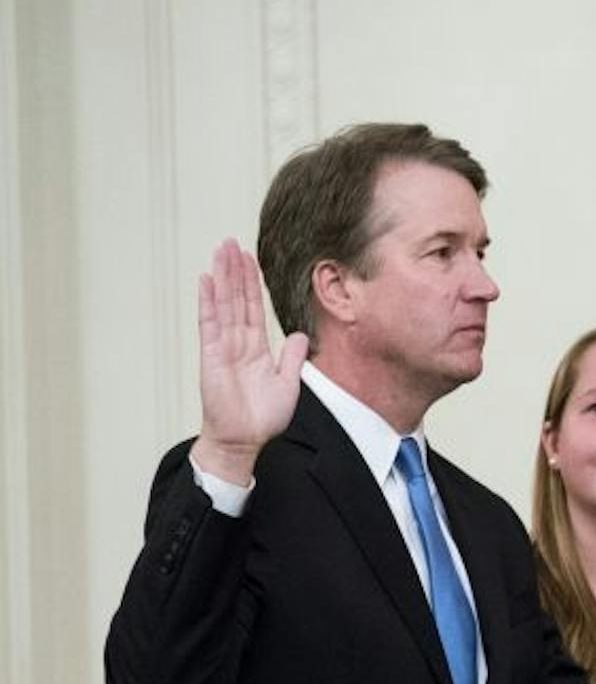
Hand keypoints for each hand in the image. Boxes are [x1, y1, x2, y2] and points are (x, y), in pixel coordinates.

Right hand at [194, 238, 306, 482]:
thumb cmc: (262, 418)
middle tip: (231, 242)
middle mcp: (239, 343)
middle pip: (237, 299)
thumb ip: (293, 358)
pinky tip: (206, 280)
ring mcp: (223, 347)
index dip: (252, 284)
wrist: (245, 441)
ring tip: (220, 251)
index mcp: (257, 349)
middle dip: (235, 271)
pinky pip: (209, 324)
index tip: (250, 259)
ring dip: (222, 277)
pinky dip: (208, 302)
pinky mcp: (211, 356)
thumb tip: (301, 336)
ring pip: (224, 305)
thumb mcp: (288, 384)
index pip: (253, 308)